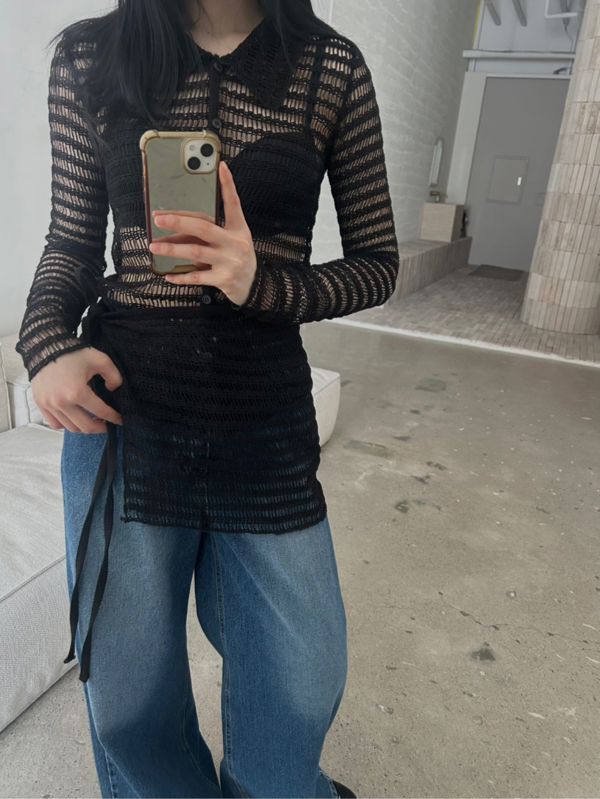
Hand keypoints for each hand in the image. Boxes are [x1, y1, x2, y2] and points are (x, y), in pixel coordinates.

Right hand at [31, 348, 123, 432]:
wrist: (46, 347)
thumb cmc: (72, 353)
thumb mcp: (100, 360)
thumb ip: (114, 376)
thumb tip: (113, 389)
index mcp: (78, 392)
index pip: (101, 412)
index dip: (114, 418)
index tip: (120, 420)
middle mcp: (62, 402)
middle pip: (86, 426)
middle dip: (101, 428)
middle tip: (108, 425)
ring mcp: (50, 405)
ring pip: (71, 428)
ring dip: (84, 427)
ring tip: (93, 421)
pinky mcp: (41, 404)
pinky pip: (55, 424)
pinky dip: (66, 425)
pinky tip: (75, 418)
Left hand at [149, 160, 256, 305]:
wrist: (254, 285)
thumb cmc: (237, 256)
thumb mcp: (234, 238)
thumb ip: (210, 230)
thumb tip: (177, 224)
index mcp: (238, 229)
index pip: (233, 203)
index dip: (228, 185)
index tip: (221, 167)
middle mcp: (234, 243)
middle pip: (204, 228)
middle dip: (179, 221)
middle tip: (158, 218)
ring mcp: (229, 261)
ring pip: (196, 251)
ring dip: (172, 249)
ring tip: (153, 246)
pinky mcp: (223, 279)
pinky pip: (198, 277)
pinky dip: (181, 277)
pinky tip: (167, 275)